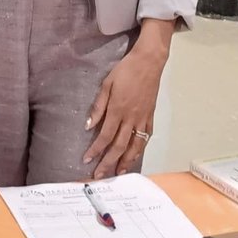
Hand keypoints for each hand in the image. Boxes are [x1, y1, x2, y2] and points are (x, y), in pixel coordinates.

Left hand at [84, 19, 174, 177]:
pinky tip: (134, 156)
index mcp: (118, 109)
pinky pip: (146, 137)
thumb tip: (88, 126)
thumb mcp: (107, 84)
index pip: (104, 136)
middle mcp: (131, 118)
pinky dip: (140, 149)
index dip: (95, 150)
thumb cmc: (125, 70)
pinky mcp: (151, 116)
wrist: (149, 62)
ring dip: (125, 161)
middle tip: (99, 175)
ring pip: (134, 145)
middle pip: (118, 146)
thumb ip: (98, 107)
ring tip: (118, 172)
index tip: (87, 160)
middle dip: (108, 162)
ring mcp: (143, 118)